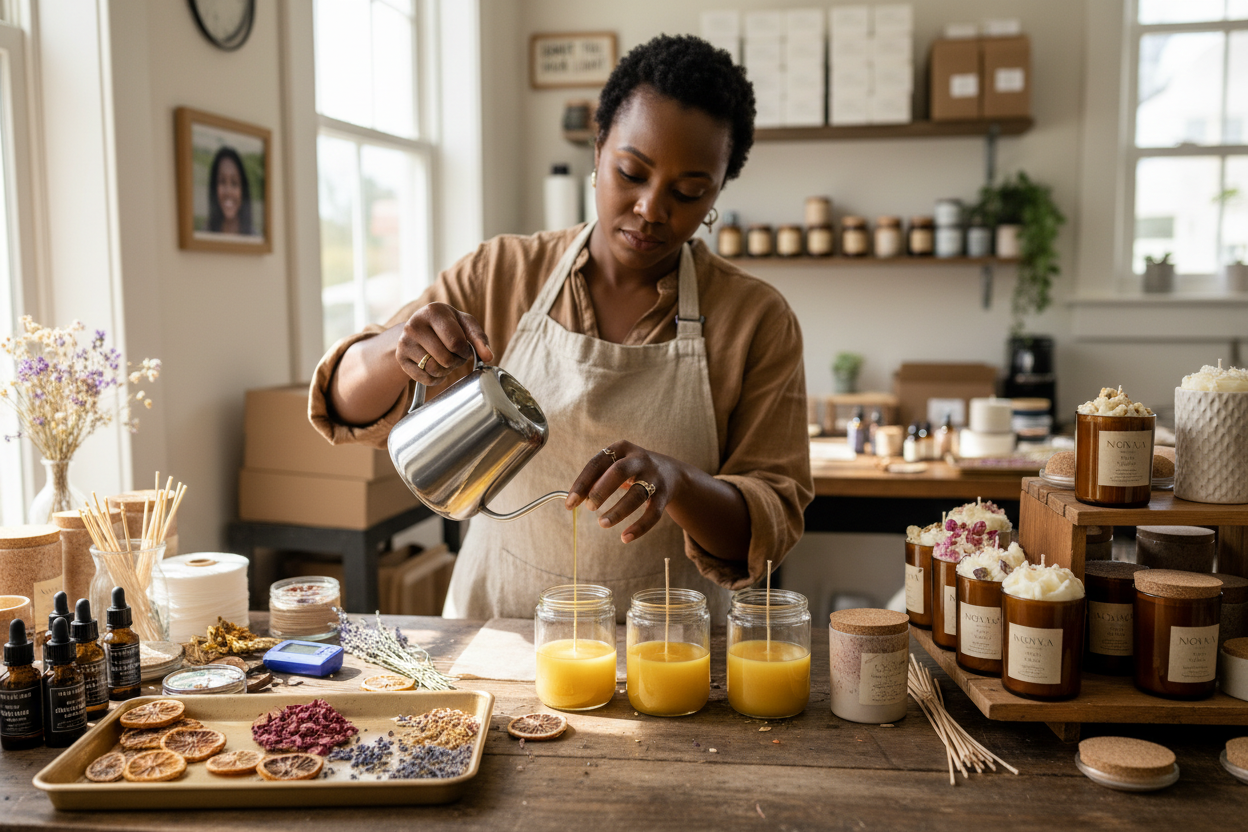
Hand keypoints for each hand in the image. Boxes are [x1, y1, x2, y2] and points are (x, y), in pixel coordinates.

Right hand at [396, 302, 493, 384]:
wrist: (421, 326)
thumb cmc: (449, 324)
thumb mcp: (466, 324)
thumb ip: (479, 339)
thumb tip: (488, 357)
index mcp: (433, 312)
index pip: (455, 343)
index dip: (465, 351)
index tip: (464, 349)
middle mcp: (414, 325)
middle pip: (445, 359)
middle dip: (456, 362)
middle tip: (455, 356)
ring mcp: (404, 342)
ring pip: (434, 370)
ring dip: (446, 371)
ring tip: (446, 360)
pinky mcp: (400, 358)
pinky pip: (425, 379)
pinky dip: (435, 379)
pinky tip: (436, 367)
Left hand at [566, 441, 685, 543]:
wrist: (671, 472)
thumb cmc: (632, 470)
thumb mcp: (615, 466)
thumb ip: (596, 479)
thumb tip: (577, 499)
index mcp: (621, 448)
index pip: (597, 463)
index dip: (582, 484)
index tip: (570, 504)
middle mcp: (639, 459)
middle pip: (619, 472)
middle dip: (601, 490)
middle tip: (589, 508)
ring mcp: (654, 476)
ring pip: (636, 495)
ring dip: (618, 511)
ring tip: (602, 523)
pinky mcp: (664, 495)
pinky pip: (652, 513)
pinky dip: (639, 527)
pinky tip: (625, 538)